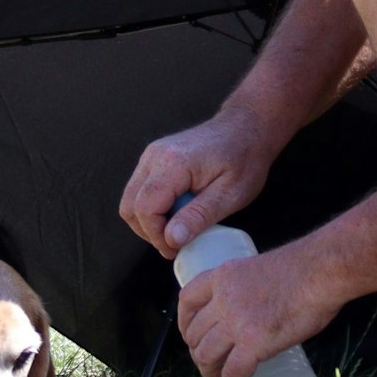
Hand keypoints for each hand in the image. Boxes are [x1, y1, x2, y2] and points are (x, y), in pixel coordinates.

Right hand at [119, 108, 285, 258]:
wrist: (246, 128)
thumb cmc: (245, 158)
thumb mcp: (231, 194)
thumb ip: (199, 216)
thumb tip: (172, 239)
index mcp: (174, 163)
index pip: (145, 208)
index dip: (157, 236)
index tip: (177, 249)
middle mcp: (155, 156)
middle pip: (130, 206)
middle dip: (149, 232)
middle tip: (176, 244)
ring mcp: (151, 156)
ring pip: (131, 200)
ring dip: (150, 222)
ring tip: (179, 229)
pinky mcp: (154, 159)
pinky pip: (140, 191)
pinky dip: (153, 209)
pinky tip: (178, 213)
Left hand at [177, 245, 342, 376]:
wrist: (322, 271)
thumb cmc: (305, 269)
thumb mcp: (261, 270)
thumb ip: (250, 290)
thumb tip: (258, 313)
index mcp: (223, 277)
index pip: (187, 300)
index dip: (184, 324)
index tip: (191, 338)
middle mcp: (222, 299)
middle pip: (196, 335)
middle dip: (200, 357)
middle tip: (213, 369)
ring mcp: (235, 321)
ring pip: (207, 357)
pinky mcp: (253, 342)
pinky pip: (233, 375)